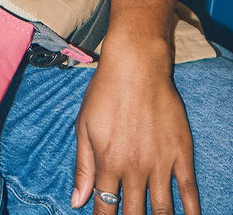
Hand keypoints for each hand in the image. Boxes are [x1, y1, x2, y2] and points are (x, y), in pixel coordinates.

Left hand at [73, 41, 199, 214]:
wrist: (136, 68)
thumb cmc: (105, 93)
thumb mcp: (84, 126)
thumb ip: (83, 166)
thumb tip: (78, 201)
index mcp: (108, 162)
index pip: (106, 207)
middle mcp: (135, 168)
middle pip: (135, 214)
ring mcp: (160, 164)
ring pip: (162, 210)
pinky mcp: (181, 156)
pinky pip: (189, 193)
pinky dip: (190, 213)